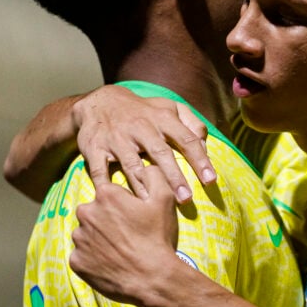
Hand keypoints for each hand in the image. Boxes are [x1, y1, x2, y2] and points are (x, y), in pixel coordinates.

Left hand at [69, 164, 181, 305]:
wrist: (152, 278)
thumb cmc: (158, 237)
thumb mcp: (165, 199)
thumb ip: (154, 174)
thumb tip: (145, 166)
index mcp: (106, 195)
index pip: (109, 192)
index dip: (123, 203)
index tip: (134, 215)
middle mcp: (86, 213)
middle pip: (95, 211)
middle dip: (107, 219)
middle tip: (128, 234)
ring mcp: (79, 239)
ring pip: (87, 233)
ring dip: (99, 239)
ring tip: (121, 250)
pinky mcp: (76, 261)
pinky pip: (82, 255)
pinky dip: (94, 259)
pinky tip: (111, 263)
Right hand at [72, 85, 214, 201]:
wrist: (101, 102)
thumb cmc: (145, 111)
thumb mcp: (170, 108)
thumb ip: (192, 124)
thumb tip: (205, 146)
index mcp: (163, 118)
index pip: (186, 139)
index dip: (200, 160)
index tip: (211, 180)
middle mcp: (141, 127)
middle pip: (161, 153)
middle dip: (174, 177)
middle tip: (186, 199)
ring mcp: (117, 138)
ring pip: (132, 165)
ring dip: (143, 186)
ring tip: (153, 204)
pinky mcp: (95, 147)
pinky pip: (100, 169)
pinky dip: (105, 185)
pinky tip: (115, 201)